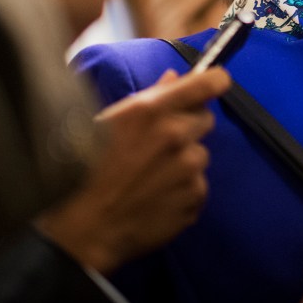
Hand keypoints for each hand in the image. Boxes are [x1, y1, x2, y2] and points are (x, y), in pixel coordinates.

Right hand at [36, 67, 229, 273]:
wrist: (88, 226)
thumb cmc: (90, 169)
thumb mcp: (111, 124)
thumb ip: (150, 98)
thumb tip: (175, 76)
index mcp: (152, 111)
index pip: (205, 84)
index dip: (214, 82)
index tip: (215, 84)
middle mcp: (175, 135)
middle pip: (206, 119)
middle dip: (189, 126)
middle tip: (164, 143)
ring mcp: (188, 168)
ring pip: (201, 155)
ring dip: (185, 162)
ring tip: (154, 177)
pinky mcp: (195, 197)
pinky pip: (199, 186)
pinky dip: (184, 190)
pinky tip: (159, 198)